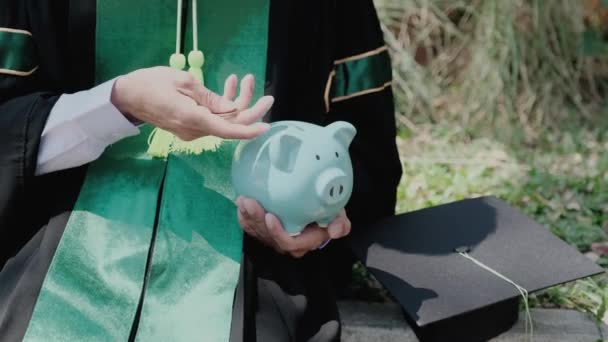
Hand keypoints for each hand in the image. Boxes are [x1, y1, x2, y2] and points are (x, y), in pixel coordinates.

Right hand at [111, 66, 272, 140]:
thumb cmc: (151, 84)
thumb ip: (210, 97)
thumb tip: (231, 108)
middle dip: (251, 110)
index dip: (249, 130)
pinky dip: (223, 104)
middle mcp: (195, 130)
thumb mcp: (184, 82)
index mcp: (194, 119)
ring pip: (223, 121)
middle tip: (269, 97)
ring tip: (244, 79)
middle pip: (230, 125)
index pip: (228, 130)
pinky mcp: (191, 126)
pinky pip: (213, 118)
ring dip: (237, 102)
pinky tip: (230, 84)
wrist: (127, 96)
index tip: (267, 127)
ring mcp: (193, 130)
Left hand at [236, 196, 351, 257]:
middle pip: (268, 237)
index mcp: (305, 242)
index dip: (277, 232)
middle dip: (256, 220)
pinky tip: (240, 204)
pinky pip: (251, 227)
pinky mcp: (265, 231)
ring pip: (257, 231)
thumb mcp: (338, 215)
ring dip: (248, 216)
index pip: (289, 243)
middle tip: (249, 202)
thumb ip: (340, 223)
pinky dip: (245, 217)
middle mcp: (288, 244)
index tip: (269, 216)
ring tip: (242, 199)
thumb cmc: (327, 211)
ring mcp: (274, 238)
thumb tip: (335, 231)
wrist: (317, 208)